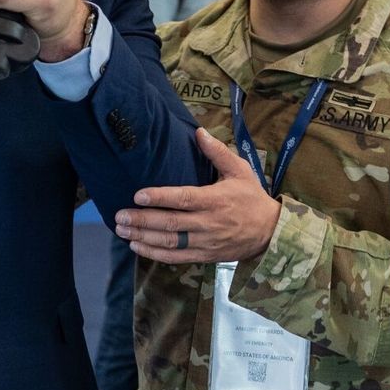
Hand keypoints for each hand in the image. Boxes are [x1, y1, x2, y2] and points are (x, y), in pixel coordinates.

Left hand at [114, 129, 281, 263]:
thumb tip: (199, 131)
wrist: (270, 233)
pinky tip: (137, 246)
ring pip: (170, 242)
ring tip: (122, 230)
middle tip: (119, 215)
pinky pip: (177, 257)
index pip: (183, 199)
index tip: (138, 195)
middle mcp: (208, 223)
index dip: (159, 198)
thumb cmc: (252, 198)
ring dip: (144, 237)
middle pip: (170, 223)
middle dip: (142, 220)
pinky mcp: (204, 255)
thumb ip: (217, 152)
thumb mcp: (240, 170)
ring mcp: (205, 242)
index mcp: (215, 200)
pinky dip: (156, 253)